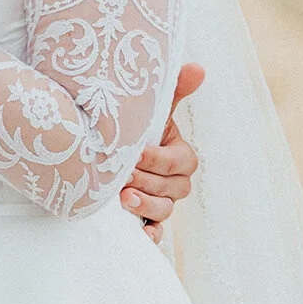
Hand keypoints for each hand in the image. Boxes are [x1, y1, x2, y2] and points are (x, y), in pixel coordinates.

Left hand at [123, 63, 204, 235]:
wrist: (103, 150)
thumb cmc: (133, 129)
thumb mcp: (151, 111)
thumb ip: (174, 91)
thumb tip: (198, 67)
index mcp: (180, 154)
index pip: (180, 162)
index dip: (159, 159)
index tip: (137, 152)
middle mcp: (174, 181)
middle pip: (173, 188)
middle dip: (149, 182)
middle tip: (124, 176)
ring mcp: (162, 202)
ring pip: (165, 211)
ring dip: (146, 206)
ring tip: (123, 199)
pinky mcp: (147, 221)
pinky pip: (156, 233)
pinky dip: (151, 236)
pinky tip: (140, 235)